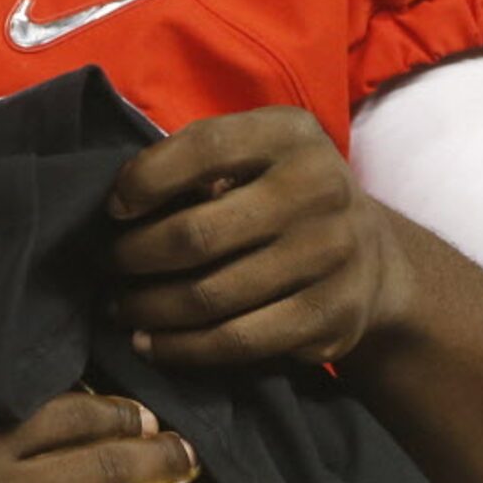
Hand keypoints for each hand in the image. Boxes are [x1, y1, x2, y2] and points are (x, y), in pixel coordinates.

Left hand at [108, 108, 412, 368]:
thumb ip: (199, 159)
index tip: (113, 209)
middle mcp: (319, 189)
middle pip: (198, 233)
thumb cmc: (284, 195)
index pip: (205, 147)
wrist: (375, 258)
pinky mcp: (332, 317)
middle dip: (135, 256)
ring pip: (211, 296)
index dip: (146, 179)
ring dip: (149, 307)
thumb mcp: (256, 152)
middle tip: (107, 267)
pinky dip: (182, 348)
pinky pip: (238, 341)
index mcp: (291, 134)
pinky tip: (151, 343)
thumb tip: (120, 202)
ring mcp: (331, 256)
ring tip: (118, 307)